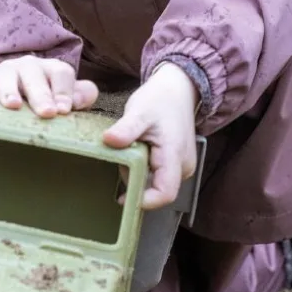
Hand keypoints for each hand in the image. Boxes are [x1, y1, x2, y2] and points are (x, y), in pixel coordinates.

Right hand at [0, 56, 97, 117]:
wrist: (17, 86)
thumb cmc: (46, 96)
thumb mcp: (66, 95)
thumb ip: (81, 95)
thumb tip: (78, 101)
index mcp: (52, 70)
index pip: (61, 74)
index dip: (64, 91)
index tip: (64, 110)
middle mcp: (29, 66)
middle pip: (35, 76)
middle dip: (41, 95)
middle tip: (47, 113)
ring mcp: (6, 71)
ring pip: (7, 76)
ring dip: (10, 90)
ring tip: (13, 106)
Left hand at [102, 62, 197, 209]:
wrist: (178, 90)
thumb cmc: (160, 100)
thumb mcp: (140, 110)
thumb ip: (126, 129)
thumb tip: (108, 140)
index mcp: (175, 155)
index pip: (165, 193)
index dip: (144, 201)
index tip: (122, 197)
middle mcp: (184, 166)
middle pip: (157, 190)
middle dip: (136, 181)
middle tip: (123, 156)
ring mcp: (182, 167)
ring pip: (156, 184)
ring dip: (139, 173)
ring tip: (131, 147)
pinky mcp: (177, 165)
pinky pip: (158, 176)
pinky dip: (144, 168)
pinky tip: (138, 150)